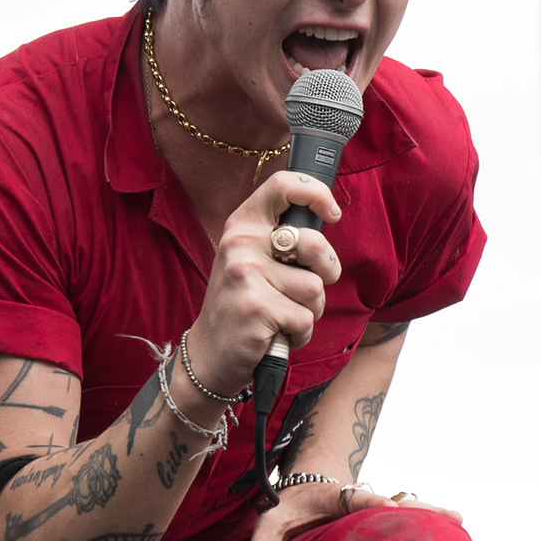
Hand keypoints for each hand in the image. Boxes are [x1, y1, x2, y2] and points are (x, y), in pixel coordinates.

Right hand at [183, 168, 341, 399]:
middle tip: (310, 288)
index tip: (332, 213)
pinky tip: (276, 334)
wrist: (209, 354)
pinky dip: (300, 334)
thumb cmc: (242, 305)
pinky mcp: (256, 308)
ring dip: (310, 310)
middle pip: (314, 244)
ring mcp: (245, 275)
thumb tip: (325, 217)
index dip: (317, 193)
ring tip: (282, 316)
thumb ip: (280, 238)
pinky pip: (306, 319)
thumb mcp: (250, 260)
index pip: (282, 185)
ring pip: (315, 288)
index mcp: (242, 224)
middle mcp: (240, 243)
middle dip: (327, 271)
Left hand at [246, 481, 464, 540]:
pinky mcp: (381, 516)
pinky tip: (455, 528)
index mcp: (334, 497)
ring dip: (431, 513)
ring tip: (458, 519)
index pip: (355, 498)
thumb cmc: (286, 511)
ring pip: (407, 506)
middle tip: (446, 516)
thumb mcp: (267, 524)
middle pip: (393, 500)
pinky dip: (429, 521)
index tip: (389, 508)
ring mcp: (374, 507)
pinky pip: (408, 516)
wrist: (302, 490)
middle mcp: (360, 500)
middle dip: (417, 509)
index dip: (372, 502)